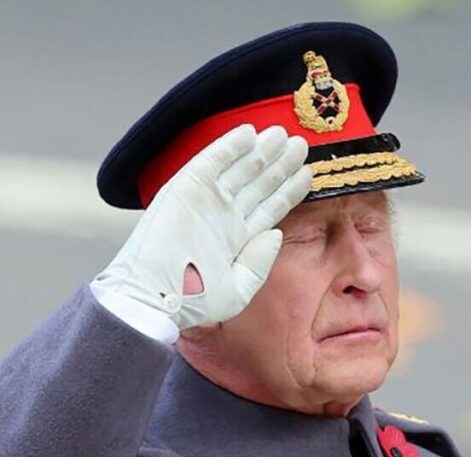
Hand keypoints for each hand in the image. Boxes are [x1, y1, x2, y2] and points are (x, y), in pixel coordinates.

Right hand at [92, 124, 311, 328]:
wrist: (154, 298)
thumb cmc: (193, 302)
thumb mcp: (238, 290)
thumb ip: (260, 262)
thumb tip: (276, 233)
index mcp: (238, 238)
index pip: (271, 206)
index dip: (290, 189)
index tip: (308, 173)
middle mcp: (225, 216)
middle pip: (261, 183)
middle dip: (282, 164)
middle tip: (301, 145)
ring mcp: (207, 200)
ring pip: (242, 168)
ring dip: (263, 151)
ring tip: (285, 136)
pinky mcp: (186, 188)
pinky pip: (212, 161)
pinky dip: (230, 146)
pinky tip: (250, 133)